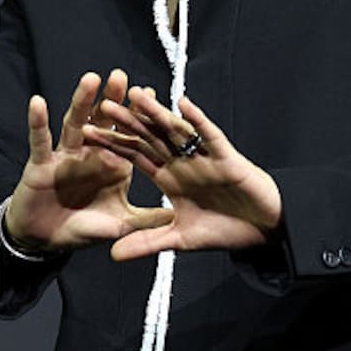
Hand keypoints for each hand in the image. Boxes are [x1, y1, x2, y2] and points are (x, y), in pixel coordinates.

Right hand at [5, 70, 172, 253]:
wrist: (45, 241)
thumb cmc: (83, 229)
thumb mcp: (120, 225)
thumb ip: (147, 220)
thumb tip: (178, 216)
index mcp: (113, 164)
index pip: (128, 135)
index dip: (139, 117)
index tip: (152, 95)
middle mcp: (91, 153)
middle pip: (103, 120)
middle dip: (112, 98)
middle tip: (121, 76)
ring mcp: (66, 155)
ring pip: (75, 123)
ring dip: (82, 102)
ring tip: (91, 79)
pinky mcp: (41, 163)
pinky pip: (40, 140)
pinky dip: (38, 122)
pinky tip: (38, 103)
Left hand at [83, 87, 282, 260]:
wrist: (263, 228)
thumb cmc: (225, 229)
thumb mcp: (179, 239)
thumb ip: (146, 243)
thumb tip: (112, 255)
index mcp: (169, 177)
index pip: (135, 157)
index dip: (112, 144)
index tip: (86, 132)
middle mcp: (182, 162)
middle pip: (150, 138)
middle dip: (128, 123)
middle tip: (103, 105)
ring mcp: (203, 157)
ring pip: (176, 131)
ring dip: (157, 113)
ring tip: (137, 95)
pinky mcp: (226, 158)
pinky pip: (209, 136)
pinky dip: (197, 121)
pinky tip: (183, 105)